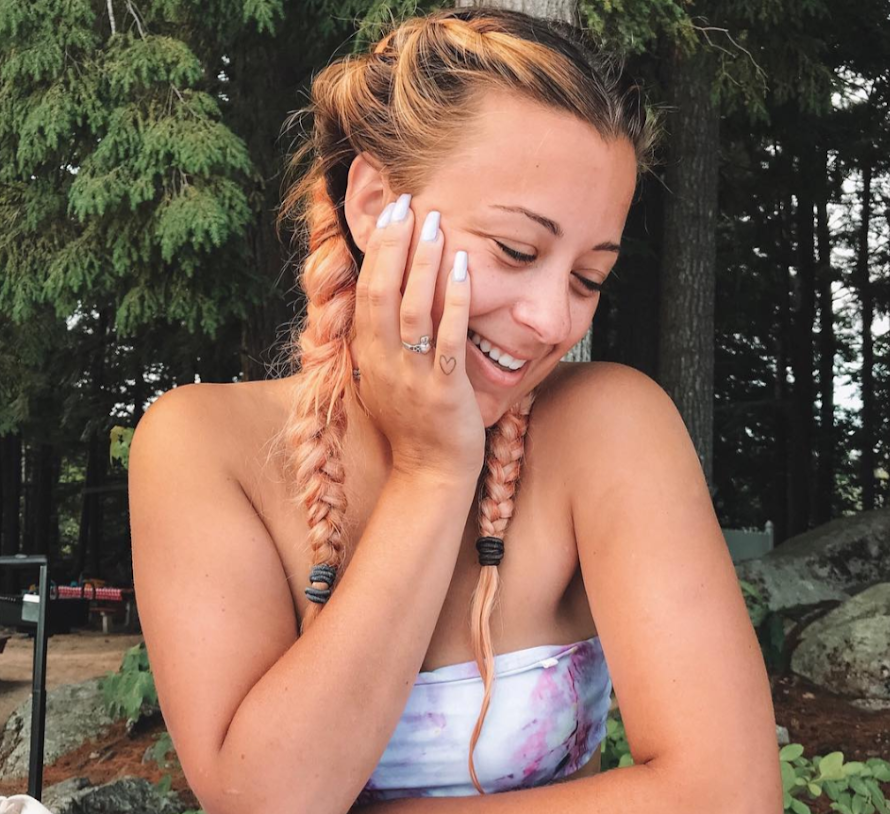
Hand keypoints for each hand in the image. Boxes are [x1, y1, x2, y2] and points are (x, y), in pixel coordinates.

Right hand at [352, 193, 485, 481]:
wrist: (429, 474)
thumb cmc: (412, 426)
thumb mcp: (382, 381)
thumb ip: (379, 343)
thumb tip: (379, 300)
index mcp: (368, 357)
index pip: (365, 291)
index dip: (376, 250)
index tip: (390, 214)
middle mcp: (383, 363)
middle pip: (381, 292)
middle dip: (394, 245)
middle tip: (408, 203)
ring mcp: (412, 378)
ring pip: (411, 311)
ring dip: (423, 264)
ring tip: (435, 224)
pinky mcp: (444, 391)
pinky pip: (448, 340)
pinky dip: (454, 302)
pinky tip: (464, 269)